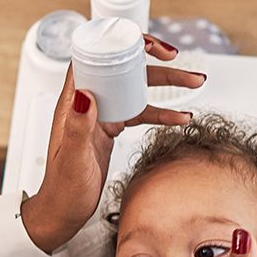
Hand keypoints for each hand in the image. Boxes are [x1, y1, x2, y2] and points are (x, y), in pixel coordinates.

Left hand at [21, 36, 205, 252]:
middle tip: (178, 58)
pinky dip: (162, 113)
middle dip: (154, 63)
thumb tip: (84, 94)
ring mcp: (101, 116)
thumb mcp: (72, 158)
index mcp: (73, 103)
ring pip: (136, 90)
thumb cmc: (62, 189)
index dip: (119, 44)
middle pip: (123, 70)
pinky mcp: (111, 130)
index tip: (146, 45)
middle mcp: (88, 104)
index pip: (94, 58)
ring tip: (194, 83)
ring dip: (166, 86)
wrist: (63, 212)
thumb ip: (77, 127)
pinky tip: (182, 117)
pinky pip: (140, 113)